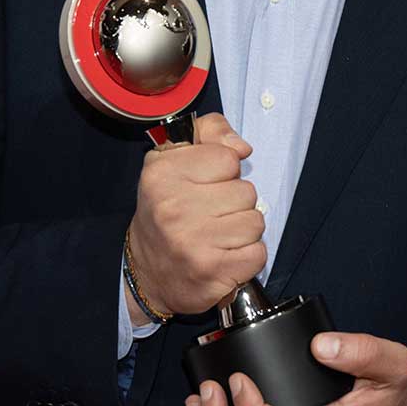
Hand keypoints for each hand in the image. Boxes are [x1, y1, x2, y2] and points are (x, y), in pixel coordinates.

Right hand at [125, 113, 265, 319]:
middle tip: (209, 214)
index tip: (204, 184)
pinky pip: (258, 253)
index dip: (223, 172)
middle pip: (247, 191)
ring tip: (217, 235)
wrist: (148, 273)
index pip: (229, 158)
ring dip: (243, 230)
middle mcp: (173, 207)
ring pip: (256, 222)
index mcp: (163, 173)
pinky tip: (223, 256)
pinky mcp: (212, 272)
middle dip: (235, 203)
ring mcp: (192, 243)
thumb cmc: (168, 210)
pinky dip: (247, 257)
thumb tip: (242, 147)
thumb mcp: (176, 158)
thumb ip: (210, 132)